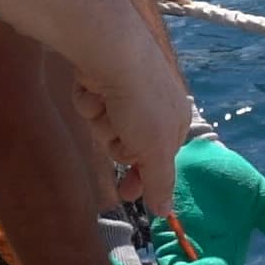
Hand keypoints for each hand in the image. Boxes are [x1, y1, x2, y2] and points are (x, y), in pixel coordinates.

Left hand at [68, 26, 195, 212]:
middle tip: (117, 137)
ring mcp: (126, 93)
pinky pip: (91, 106)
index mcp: (175, 122)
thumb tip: (166, 213)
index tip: (126, 194)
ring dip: (101, 123)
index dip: (141, 177)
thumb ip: (159, 183)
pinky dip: (88, 102)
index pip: (158, 161)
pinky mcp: (101, 81)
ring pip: (106, 128)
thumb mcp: (155, 150)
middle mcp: (154, 106)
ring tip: (105, 107)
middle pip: (128, 146)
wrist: (111, 52)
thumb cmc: (140, 103)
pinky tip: (92, 90)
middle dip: (117, 144)